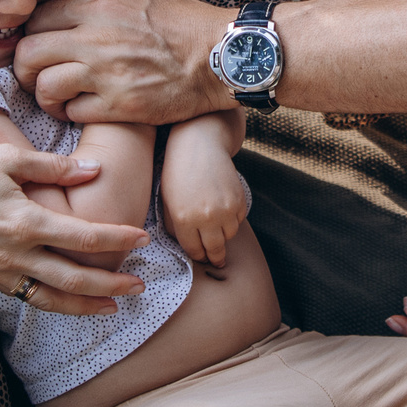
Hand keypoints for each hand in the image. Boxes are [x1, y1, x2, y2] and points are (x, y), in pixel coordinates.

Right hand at [0, 128, 149, 315]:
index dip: (117, 239)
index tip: (143, 238)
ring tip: (113, 306)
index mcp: (24, 221)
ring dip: (85, 305)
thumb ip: (54, 167)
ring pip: (51, 298)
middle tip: (140, 286)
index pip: (84, 238)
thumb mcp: (7, 158)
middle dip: (111, 285)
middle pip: (74, 278)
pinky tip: (70, 301)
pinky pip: (26, 297)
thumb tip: (95, 170)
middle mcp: (14, 252)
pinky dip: (53, 303)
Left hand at [17, 0, 236, 124]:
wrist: (222, 56)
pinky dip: (72, 113)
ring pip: (45, 87)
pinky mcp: (120, 106)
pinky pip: (73, 113)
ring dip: (46, 96)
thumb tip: (72, 12)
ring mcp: (106, 76)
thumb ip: (102, 6)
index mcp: (100, 10)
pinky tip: (84, 109)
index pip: (38, 18)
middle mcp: (96, 41)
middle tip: (35, 75)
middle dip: (25, 68)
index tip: (38, 45)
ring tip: (57, 98)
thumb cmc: (186, 25)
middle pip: (29, 53)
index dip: (31, 33)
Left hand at [159, 131, 248, 267]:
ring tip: (217, 231)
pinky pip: (238, 220)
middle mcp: (207, 217)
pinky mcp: (239, 200)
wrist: (199, 145)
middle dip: (215, 257)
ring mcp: (226, 209)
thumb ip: (175, 227)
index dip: (197, 256)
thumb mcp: (167, 201)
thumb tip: (187, 245)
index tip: (200, 257)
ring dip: (223, 236)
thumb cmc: (177, 172)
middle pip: (215, 249)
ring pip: (229, 236)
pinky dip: (232, 220)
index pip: (194, 250)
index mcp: (184, 220)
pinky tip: (223, 211)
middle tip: (216, 261)